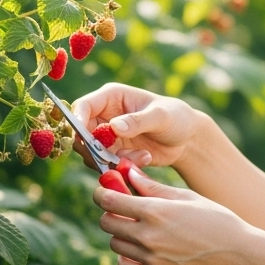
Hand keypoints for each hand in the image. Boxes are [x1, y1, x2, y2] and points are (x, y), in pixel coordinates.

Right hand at [71, 83, 208, 169]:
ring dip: (112, 160)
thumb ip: (137, 121)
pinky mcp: (114, 154)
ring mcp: (107, 136)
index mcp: (111, 97)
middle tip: (113, 157)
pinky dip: (122, 167)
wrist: (187, 139)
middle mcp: (104, 115)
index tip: (85, 139)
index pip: (83, 106)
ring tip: (141, 156)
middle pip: (80, 133)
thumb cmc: (175, 117)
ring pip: (91, 153)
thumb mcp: (160, 116)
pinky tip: (144, 159)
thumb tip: (113, 126)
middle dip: (93, 149)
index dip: (77, 121)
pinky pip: (106, 165)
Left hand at [93, 165, 264, 264]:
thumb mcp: (186, 197)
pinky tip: (143, 248)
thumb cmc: (217, 219)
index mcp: (156, 211)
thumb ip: (153, 187)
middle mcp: (149, 236)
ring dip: (121, 234)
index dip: (102, 192)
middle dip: (111, 212)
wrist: (239, 255)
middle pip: (106, 223)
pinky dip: (127, 257)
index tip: (105, 190)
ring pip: (115, 244)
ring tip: (140, 228)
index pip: (109, 201)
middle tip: (124, 208)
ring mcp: (151, 260)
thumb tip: (128, 173)